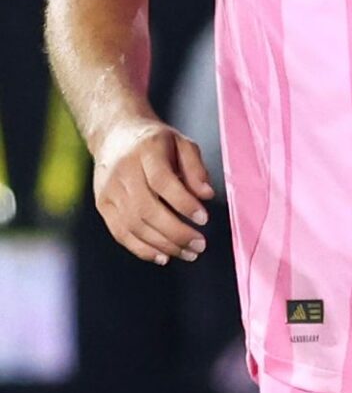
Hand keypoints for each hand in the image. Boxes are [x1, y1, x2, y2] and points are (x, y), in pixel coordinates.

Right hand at [91, 117, 214, 264]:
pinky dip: (142, 249)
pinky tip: (163, 256)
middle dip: (176, 232)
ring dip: (163, 245)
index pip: (163, 182)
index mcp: (145, 151)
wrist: (116, 136)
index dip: (184, 203)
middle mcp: (123, 172)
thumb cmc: (157, 142)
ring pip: (133, 225)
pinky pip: (121, 233)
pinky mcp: (103, 206)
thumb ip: (196, 168)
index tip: (204, 219)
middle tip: (200, 245)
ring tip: (188, 253)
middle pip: (147, 209)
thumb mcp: (182, 143)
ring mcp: (109, 191)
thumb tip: (207, 195)